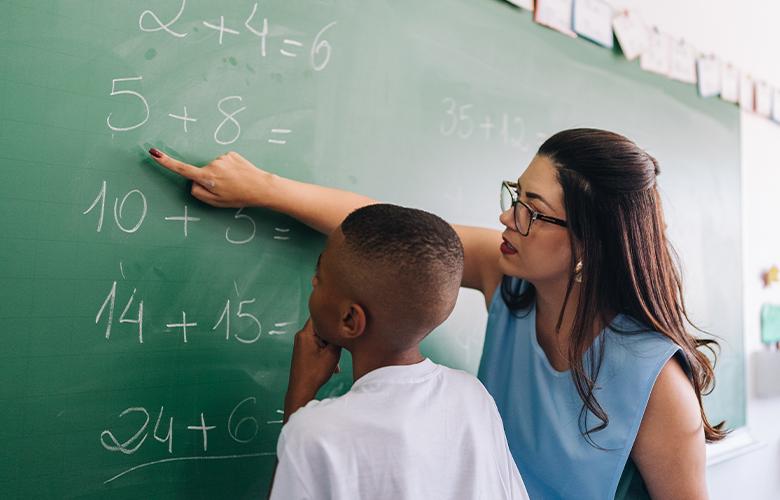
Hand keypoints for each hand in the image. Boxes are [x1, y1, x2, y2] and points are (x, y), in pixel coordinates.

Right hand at [148, 148, 273, 207]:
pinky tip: (238, 175)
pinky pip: (223, 163)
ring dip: (221, 175)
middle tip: (227, 189)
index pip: (182, 169)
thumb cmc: (239, 197)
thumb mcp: (216, 202)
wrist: (262, 187)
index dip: (166, 162)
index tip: (153, 153)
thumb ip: (198, 193)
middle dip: (209, 180)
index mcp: (207, 178)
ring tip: (235, 182)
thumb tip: (192, 181)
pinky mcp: (231, 153)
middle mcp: (212, 164)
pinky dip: (228, 169)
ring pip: (213, 168)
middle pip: (201, 173)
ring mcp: (222, 157)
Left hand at [284, 319, 340, 420]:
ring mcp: (301, 344)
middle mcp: (301, 336)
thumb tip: (345, 329)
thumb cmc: (314, 373)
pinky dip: (325, 352)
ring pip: (320, 338)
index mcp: (306, 333)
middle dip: (332, 334)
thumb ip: (338, 339)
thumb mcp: (332, 354)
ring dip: (330, 345)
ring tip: (335, 358)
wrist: (302, 389)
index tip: (342, 318)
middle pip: (321, 327)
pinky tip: (332, 365)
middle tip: (342, 340)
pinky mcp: (303, 351)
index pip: (319, 316)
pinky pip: (317, 345)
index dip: (331, 316)